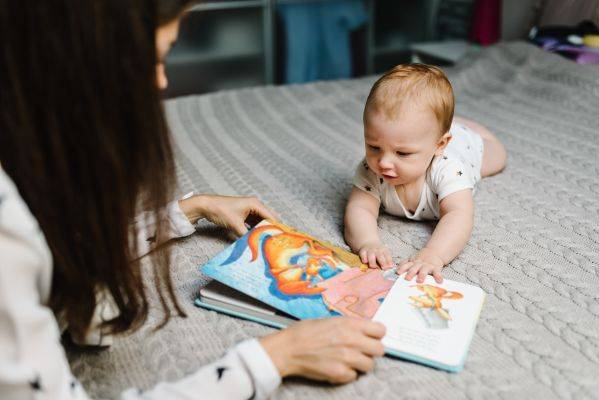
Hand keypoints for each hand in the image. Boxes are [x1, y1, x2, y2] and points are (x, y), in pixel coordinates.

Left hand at [179, 194, 276, 235]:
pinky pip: (253, 224)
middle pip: (267, 219)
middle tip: (276, 242)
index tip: (282, 238)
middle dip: (271, 230)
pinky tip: (257, 239)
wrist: (206, 206)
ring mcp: (249, 210)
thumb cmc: (221, 210)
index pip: (271, 217)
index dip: (277, 227)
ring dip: (262, 231)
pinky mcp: (243, 215)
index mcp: (255, 204)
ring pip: (260, 222)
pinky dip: (255, 230)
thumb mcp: (235, 225)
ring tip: (268, 242)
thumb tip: (254, 245)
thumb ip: (246, 235)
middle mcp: (254, 206)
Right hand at [259, 318, 385, 383]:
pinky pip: (354, 376)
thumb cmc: (305, 333)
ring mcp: (347, 358)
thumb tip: (363, 332)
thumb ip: (349, 326)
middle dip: (371, 351)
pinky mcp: (339, 373)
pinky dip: (347, 374)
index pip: (380, 330)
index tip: (371, 338)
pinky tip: (336, 367)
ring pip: (369, 365)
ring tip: (347, 361)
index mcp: (349, 324)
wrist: (288, 348)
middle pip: (380, 350)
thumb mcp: (330, 320)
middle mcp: (351, 340)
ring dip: (360, 364)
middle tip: (361, 351)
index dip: (376, 335)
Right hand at [358, 242, 393, 268]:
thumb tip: (392, 267)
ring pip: (371, 257)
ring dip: (373, 263)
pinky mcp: (362, 252)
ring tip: (374, 267)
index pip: (388, 256)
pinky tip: (366, 262)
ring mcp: (369, 250)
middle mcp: (377, 250)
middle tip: (384, 268)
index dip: (389, 261)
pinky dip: (364, 260)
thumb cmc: (378, 252)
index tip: (390, 267)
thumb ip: (388, 260)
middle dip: (382, 262)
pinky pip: (363, 256)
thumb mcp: (384, 253)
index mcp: (384, 250)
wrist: (368, 242)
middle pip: (380, 256)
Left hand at [396, 248, 444, 282]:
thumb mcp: (411, 260)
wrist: (434, 252)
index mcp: (412, 262)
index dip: (402, 268)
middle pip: (414, 268)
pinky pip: (437, 272)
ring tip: (419, 280)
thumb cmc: (420, 260)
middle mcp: (419, 264)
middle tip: (407, 278)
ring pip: (424, 270)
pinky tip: (439, 281)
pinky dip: (438, 276)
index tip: (397, 272)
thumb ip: (404, 264)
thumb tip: (395, 270)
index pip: (406, 265)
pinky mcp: (436, 268)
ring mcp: (427, 266)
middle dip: (410, 273)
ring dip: (422, 275)